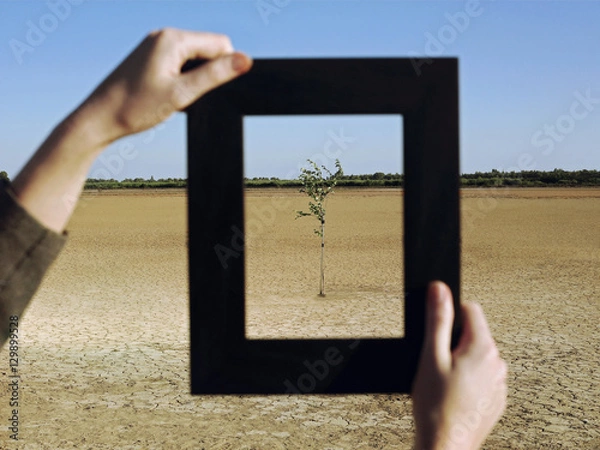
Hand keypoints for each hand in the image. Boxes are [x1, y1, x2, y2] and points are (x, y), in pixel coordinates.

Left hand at [12, 28, 251, 232]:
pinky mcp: (149, 56)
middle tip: (186, 96)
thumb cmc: (136, 107)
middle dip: (208, 73)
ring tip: (173, 96)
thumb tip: (246, 61)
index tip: (205, 91)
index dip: (224, 69)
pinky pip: (180, 61)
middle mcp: (163, 35)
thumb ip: (215, 75)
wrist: (99, 119)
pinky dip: (182, 78)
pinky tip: (166, 94)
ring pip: (194, 56)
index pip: (220, 43)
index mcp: (172, 39)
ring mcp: (154, 44)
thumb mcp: (182, 94)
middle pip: (208, 48)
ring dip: (195, 77)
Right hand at [412, 282, 506, 449]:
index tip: (437, 334)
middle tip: (437, 364)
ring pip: (477, 357)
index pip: (470, 309)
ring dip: (462, 362)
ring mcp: (499, 383)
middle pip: (474, 334)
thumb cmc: (435, 406)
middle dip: (454, 342)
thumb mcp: (430, 356)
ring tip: (444, 384)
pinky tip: (453, 396)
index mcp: (482, 348)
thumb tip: (440, 289)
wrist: (445, 446)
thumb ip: (437, 319)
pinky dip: (468, 381)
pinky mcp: (496, 400)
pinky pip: (482, 378)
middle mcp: (497, 363)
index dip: (449, 315)